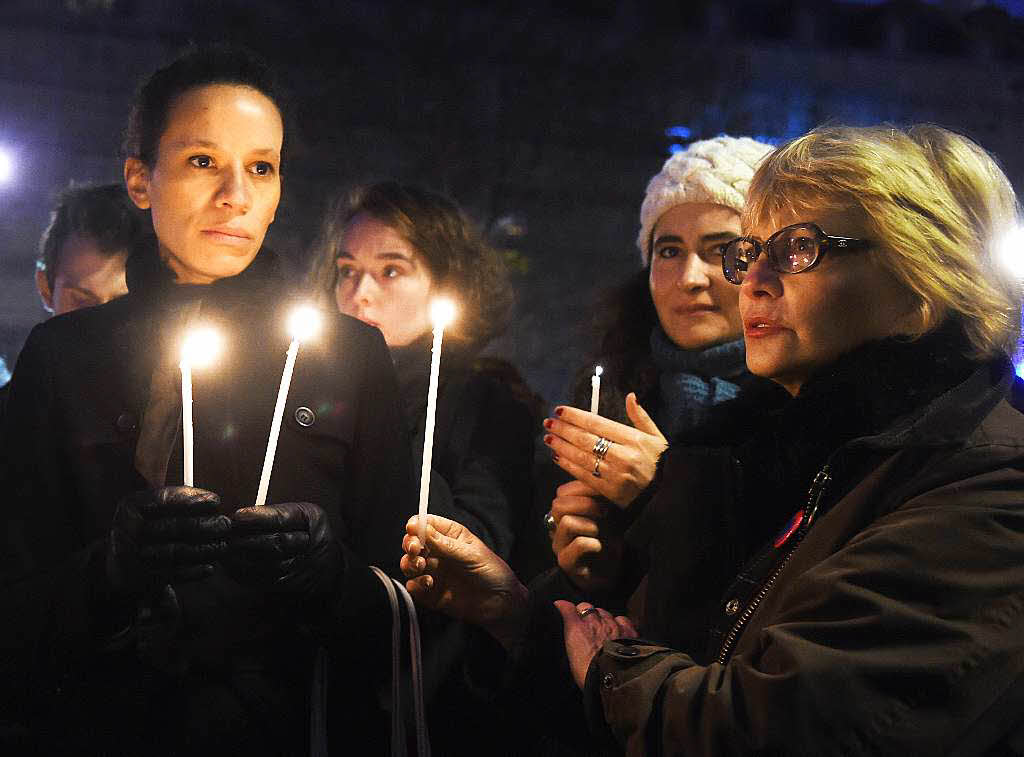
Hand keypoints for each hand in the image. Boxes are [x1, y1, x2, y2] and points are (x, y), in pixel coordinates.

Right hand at [107, 486, 229, 595]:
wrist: (119, 566)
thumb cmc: (148, 529)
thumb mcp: (153, 509)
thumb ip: (179, 500)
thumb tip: (213, 501)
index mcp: (130, 506)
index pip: (165, 500)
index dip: (194, 500)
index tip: (216, 501)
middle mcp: (126, 529)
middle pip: (174, 527)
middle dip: (205, 525)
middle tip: (226, 524)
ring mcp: (129, 555)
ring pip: (175, 551)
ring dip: (204, 549)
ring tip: (223, 546)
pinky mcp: (137, 578)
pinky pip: (171, 574)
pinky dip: (193, 571)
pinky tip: (210, 567)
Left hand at [225, 502, 340, 599]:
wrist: (328, 565)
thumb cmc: (307, 532)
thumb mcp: (301, 513)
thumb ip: (276, 513)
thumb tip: (240, 516)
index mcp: (311, 520)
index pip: (284, 519)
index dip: (259, 518)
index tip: (238, 515)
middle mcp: (307, 545)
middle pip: (276, 543)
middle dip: (247, 538)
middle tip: (225, 533)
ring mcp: (298, 567)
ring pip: (268, 564)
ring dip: (242, 557)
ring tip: (224, 548)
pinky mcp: (287, 583)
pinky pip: (263, 580)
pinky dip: (243, 572)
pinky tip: (229, 564)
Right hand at [402, 515, 528, 649]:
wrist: (501, 604)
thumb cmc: (492, 573)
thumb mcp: (471, 554)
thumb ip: (445, 544)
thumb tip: (422, 528)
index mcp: (451, 536)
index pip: (427, 524)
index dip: (417, 525)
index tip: (413, 529)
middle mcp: (439, 552)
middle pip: (413, 542)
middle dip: (410, 544)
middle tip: (415, 549)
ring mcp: (434, 572)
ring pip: (409, 564)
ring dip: (410, 564)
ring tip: (422, 567)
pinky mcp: (431, 593)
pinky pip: (413, 586)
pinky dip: (415, 584)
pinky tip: (429, 584)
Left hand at [543, 392, 666, 506]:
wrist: (667, 496)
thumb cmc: (661, 464)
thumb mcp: (657, 437)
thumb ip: (641, 417)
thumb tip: (630, 396)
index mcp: (634, 439)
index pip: (598, 423)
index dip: (576, 416)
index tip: (560, 410)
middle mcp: (624, 455)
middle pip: (586, 439)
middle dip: (564, 429)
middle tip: (549, 422)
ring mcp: (615, 474)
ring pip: (582, 456)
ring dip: (562, 446)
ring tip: (548, 437)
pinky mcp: (609, 490)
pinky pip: (584, 475)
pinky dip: (568, 465)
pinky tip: (557, 457)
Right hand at [550, 480, 622, 592]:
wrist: (609, 575)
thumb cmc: (608, 542)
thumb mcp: (606, 517)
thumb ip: (600, 499)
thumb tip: (606, 480)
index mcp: (564, 514)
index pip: (562, 492)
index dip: (582, 487)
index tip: (604, 490)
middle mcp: (557, 528)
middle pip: (558, 505)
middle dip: (585, 503)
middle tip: (604, 512)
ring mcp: (560, 546)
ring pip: (566, 522)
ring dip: (590, 524)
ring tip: (601, 532)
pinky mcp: (566, 563)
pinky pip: (578, 544)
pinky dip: (594, 542)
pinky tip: (601, 547)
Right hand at [554, 600, 637, 689]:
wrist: (615, 682)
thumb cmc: (589, 674)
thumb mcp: (571, 656)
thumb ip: (570, 634)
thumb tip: (567, 624)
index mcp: (577, 629)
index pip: (568, 608)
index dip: (566, 608)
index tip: (563, 608)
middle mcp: (595, 622)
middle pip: (587, 608)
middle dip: (585, 613)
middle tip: (584, 624)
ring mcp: (613, 625)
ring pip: (604, 612)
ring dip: (601, 618)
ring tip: (601, 629)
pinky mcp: (627, 631)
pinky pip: (622, 619)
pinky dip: (618, 622)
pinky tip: (617, 630)